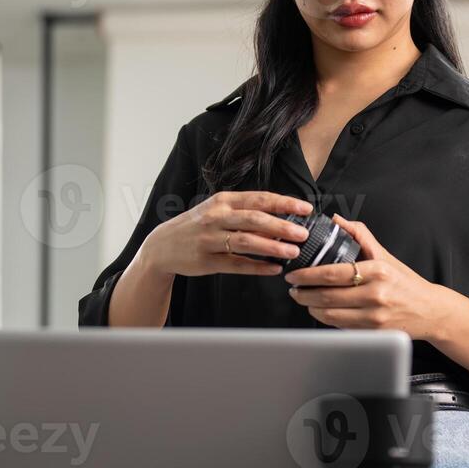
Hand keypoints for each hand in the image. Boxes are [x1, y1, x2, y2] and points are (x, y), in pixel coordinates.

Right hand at [137, 190, 312, 278]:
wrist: (163, 245)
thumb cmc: (198, 225)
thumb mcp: (218, 210)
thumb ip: (246, 212)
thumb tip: (282, 217)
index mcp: (223, 201)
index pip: (259, 198)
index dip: (284, 203)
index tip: (305, 208)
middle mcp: (216, 217)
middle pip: (254, 219)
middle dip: (281, 226)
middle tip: (303, 233)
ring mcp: (209, 239)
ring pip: (246, 241)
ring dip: (272, 247)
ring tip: (293, 252)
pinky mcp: (206, 261)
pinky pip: (236, 264)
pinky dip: (257, 267)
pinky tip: (274, 269)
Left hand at [285, 213, 452, 339]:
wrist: (430, 310)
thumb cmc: (405, 282)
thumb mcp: (385, 255)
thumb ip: (360, 235)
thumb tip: (336, 220)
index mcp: (377, 270)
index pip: (333, 273)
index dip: (308, 275)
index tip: (295, 275)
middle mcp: (376, 293)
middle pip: (327, 296)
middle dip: (303, 293)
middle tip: (293, 289)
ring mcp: (374, 315)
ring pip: (330, 314)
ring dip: (311, 307)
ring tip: (304, 299)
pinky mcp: (373, 331)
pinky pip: (341, 326)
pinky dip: (326, 318)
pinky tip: (321, 310)